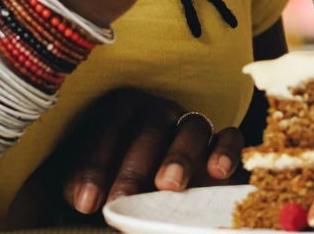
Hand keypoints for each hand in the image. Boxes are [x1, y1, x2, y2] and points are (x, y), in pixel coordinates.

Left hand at [57, 89, 247, 213]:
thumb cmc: (116, 188)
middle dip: (133, 168)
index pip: (107, 125)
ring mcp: (192, 126)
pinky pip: (230, 136)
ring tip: (168, 186)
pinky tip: (217, 171)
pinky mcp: (222, 144)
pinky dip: (226, 150)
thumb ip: (87, 190)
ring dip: (179, 156)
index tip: (86, 202)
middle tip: (121, 200)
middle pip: (148, 129)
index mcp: (122, 112)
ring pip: (191, 127)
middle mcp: (159, 113)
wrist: (149, 198)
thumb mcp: (95, 187)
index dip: (94, 164)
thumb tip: (83, 201)